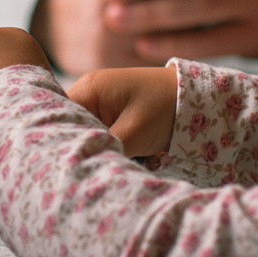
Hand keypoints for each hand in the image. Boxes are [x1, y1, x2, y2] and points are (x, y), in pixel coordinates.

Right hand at [64, 65, 179, 157]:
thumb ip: (103, 147)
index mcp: (89, 89)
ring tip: (114, 162)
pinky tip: (124, 157)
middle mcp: (89, 94)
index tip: (69, 164)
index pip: (59, 118)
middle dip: (82, 149)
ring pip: (88, 135)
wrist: (199, 100)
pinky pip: (102, 136)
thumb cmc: (166, 107)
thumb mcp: (133, 132)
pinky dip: (111, 148)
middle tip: (93, 168)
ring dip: (99, 150)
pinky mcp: (114, 117)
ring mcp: (102, 105)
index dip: (61, 143)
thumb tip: (80, 165)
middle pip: (72, 128)